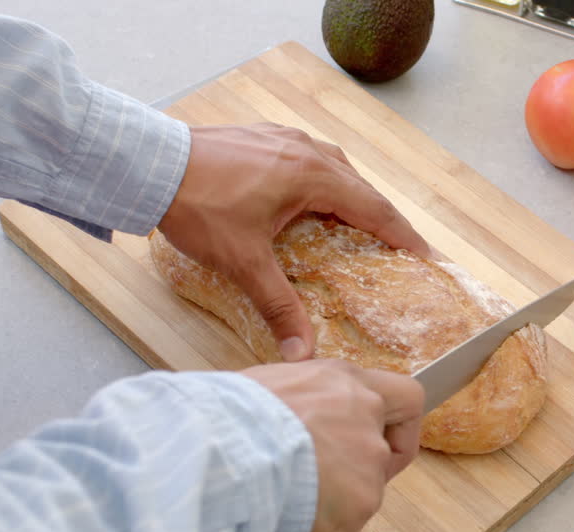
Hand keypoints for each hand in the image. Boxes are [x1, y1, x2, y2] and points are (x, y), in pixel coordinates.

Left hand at [158, 124, 428, 361]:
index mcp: (313, 176)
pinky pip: (307, 158)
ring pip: (334, 168)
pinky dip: (321, 181)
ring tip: (357, 223)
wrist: (149, 164)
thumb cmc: (198, 205)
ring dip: (350, 196)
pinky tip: (309, 198)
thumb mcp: (244, 262)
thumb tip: (303, 352)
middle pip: (359, 186)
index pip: (375, 208)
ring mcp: (282, 139)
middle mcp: (306, 150)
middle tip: (398, 245)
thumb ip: (279, 306)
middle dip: (381, 218)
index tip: (424, 255)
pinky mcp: (261, 138)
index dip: (403, 234)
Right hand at [240, 360, 424, 531]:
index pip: (406, 398)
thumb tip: (287, 424)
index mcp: (345, 383)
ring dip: (321, 515)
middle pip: (383, 459)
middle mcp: (366, 421)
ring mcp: (367, 469)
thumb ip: (299, 403)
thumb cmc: (226, 413)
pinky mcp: (356, 511)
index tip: (380, 441)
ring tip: (269, 510)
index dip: (398, 427)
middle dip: (355, 480)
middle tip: (316, 490)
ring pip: (356, 505)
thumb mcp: (266, 386)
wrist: (221, 449)